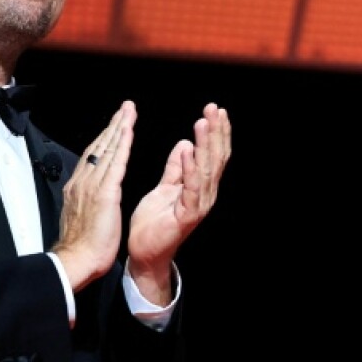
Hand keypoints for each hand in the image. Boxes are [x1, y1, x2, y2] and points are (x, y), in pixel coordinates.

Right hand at [53, 102, 136, 291]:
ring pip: (107, 149)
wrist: (76, 260)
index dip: (104, 139)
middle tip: (125, 107)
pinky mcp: (104, 193)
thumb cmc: (81, 246)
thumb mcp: (82, 216)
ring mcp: (92, 185)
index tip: (114, 125)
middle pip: (99, 146)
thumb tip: (90, 194)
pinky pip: (115, 163)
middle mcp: (83, 181)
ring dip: (119, 128)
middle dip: (113, 125)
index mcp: (78, 187)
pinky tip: (129, 131)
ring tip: (129, 111)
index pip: (93, 156)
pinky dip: (122, 145)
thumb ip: (86, 200)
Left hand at [126, 103, 230, 304]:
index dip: (216, 132)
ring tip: (203, 122)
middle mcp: (205, 194)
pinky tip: (189, 150)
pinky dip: (190, 168)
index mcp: (200, 186)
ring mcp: (198, 205)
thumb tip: (185, 143)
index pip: (213, 154)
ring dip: (205, 144)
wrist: (145, 252)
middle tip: (214, 108)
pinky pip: (191, 187)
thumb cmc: (154, 222)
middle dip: (215, 132)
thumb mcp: (165, 187)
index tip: (215, 110)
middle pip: (215, 158)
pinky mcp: (187, 215)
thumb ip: (176, 168)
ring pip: (206, 169)